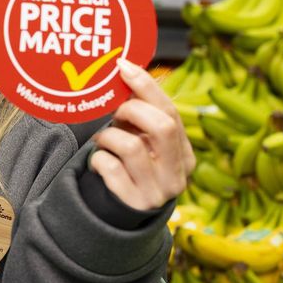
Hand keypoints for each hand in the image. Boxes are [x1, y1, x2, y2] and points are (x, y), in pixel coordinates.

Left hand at [89, 59, 195, 211]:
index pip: (171, 113)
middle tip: (114, 111)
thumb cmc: (134, 169)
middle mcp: (176, 174)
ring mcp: (157, 192)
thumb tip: (127, 71)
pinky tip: (98, 161)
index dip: (147, 87)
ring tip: (103, 139)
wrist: (124, 216)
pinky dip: (98, 158)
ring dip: (109, 135)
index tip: (124, 66)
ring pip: (131, 146)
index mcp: (185, 154)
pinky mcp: (133, 203)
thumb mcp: (146, 144)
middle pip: (161, 126)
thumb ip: (143, 117)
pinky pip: (110, 168)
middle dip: (132, 109)